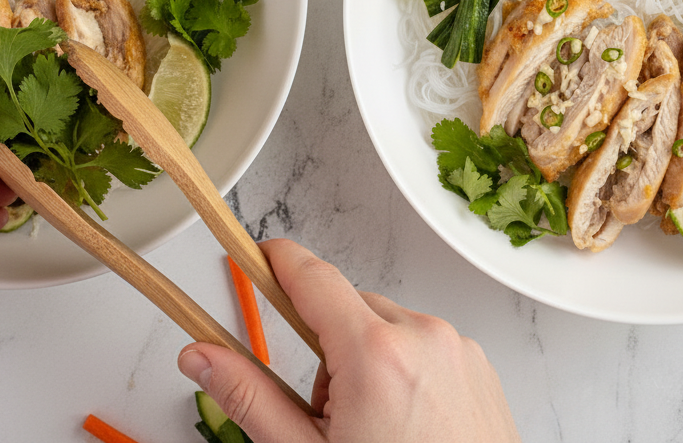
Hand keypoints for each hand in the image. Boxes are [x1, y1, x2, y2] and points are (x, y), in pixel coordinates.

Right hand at [177, 239, 521, 442]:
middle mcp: (424, 338)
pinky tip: (406, 423)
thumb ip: (249, 397)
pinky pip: (426, 346)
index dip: (277, 262)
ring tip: (374, 427)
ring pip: (389, 329)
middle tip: (326, 414)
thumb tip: (202, 356)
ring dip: (369, 360)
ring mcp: (458, 350)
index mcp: (375, 355)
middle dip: (328, 348)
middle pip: (350, 310)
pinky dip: (407, 372)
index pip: (313, 278)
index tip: (256, 256)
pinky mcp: (480, 367)